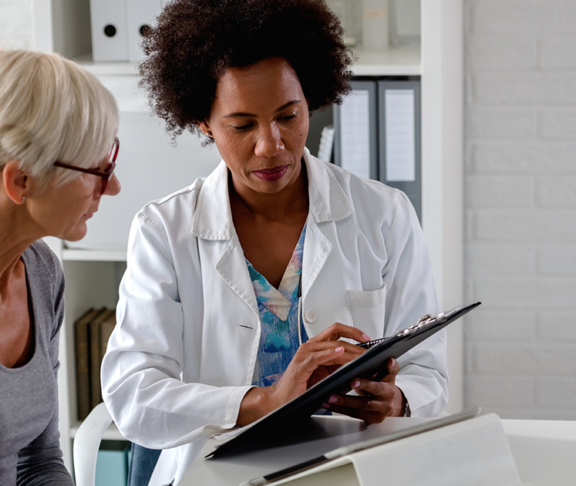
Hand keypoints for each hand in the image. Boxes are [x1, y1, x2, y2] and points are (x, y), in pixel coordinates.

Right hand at [237, 323, 369, 425]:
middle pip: (336, 332)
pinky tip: (340, 353)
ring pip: (331, 344)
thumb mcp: (326, 376)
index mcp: (317, 347)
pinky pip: (317, 356)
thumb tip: (361, 366)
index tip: (368, 338)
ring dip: (349, 349)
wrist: (280, 401)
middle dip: (356, 339)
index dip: (353, 332)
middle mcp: (310, 347)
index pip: (337, 331)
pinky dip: (330, 353)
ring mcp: (305, 354)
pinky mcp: (301, 365)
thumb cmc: (301, 389)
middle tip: (370, 349)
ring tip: (362, 355)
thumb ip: (339, 367)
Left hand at [321, 358, 404, 423]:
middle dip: (364, 384)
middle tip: (352, 381)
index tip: (388, 361)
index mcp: (389, 379)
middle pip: (377, 389)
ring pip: (363, 404)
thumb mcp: (378, 372)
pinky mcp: (373, 418)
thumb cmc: (377, 384)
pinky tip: (329, 404)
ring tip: (331, 396)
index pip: (392, 371)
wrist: (386, 404)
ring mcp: (382, 408)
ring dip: (345, 400)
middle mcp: (388, 394)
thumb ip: (373, 363)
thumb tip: (358, 352)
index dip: (391, 367)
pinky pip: (355, 414)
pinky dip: (340, 409)